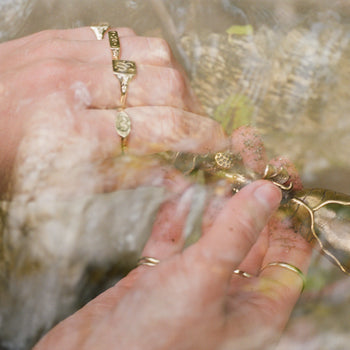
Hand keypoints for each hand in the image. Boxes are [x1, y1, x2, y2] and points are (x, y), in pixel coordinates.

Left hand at [0, 27, 226, 196]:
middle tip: (194, 127)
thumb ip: (132, 177)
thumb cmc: (19, 168)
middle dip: (193, 108)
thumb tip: (179, 177)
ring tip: (171, 103)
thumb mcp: (74, 187)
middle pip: (165, 83)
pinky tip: (143, 80)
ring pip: (153, 53)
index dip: (199, 136)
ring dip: (175, 81)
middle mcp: (75, 85)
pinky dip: (147, 60)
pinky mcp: (63, 35)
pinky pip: (126, 37)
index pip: (160, 128)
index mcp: (75, 134)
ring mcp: (68, 52)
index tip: (217, 143)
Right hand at [33, 127, 311, 349]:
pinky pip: (173, 239)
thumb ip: (236, 233)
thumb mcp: (204, 280)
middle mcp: (226, 297)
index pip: (288, 257)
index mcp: (254, 311)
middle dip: (252, 200)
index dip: (290, 218)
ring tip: (220, 169)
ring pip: (211, 237)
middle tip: (251, 161)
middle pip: (250, 239)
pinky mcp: (157, 278)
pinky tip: (178, 190)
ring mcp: (190, 286)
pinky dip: (175, 215)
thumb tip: (267, 192)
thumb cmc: (152, 341)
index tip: (288, 179)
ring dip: (214, 205)